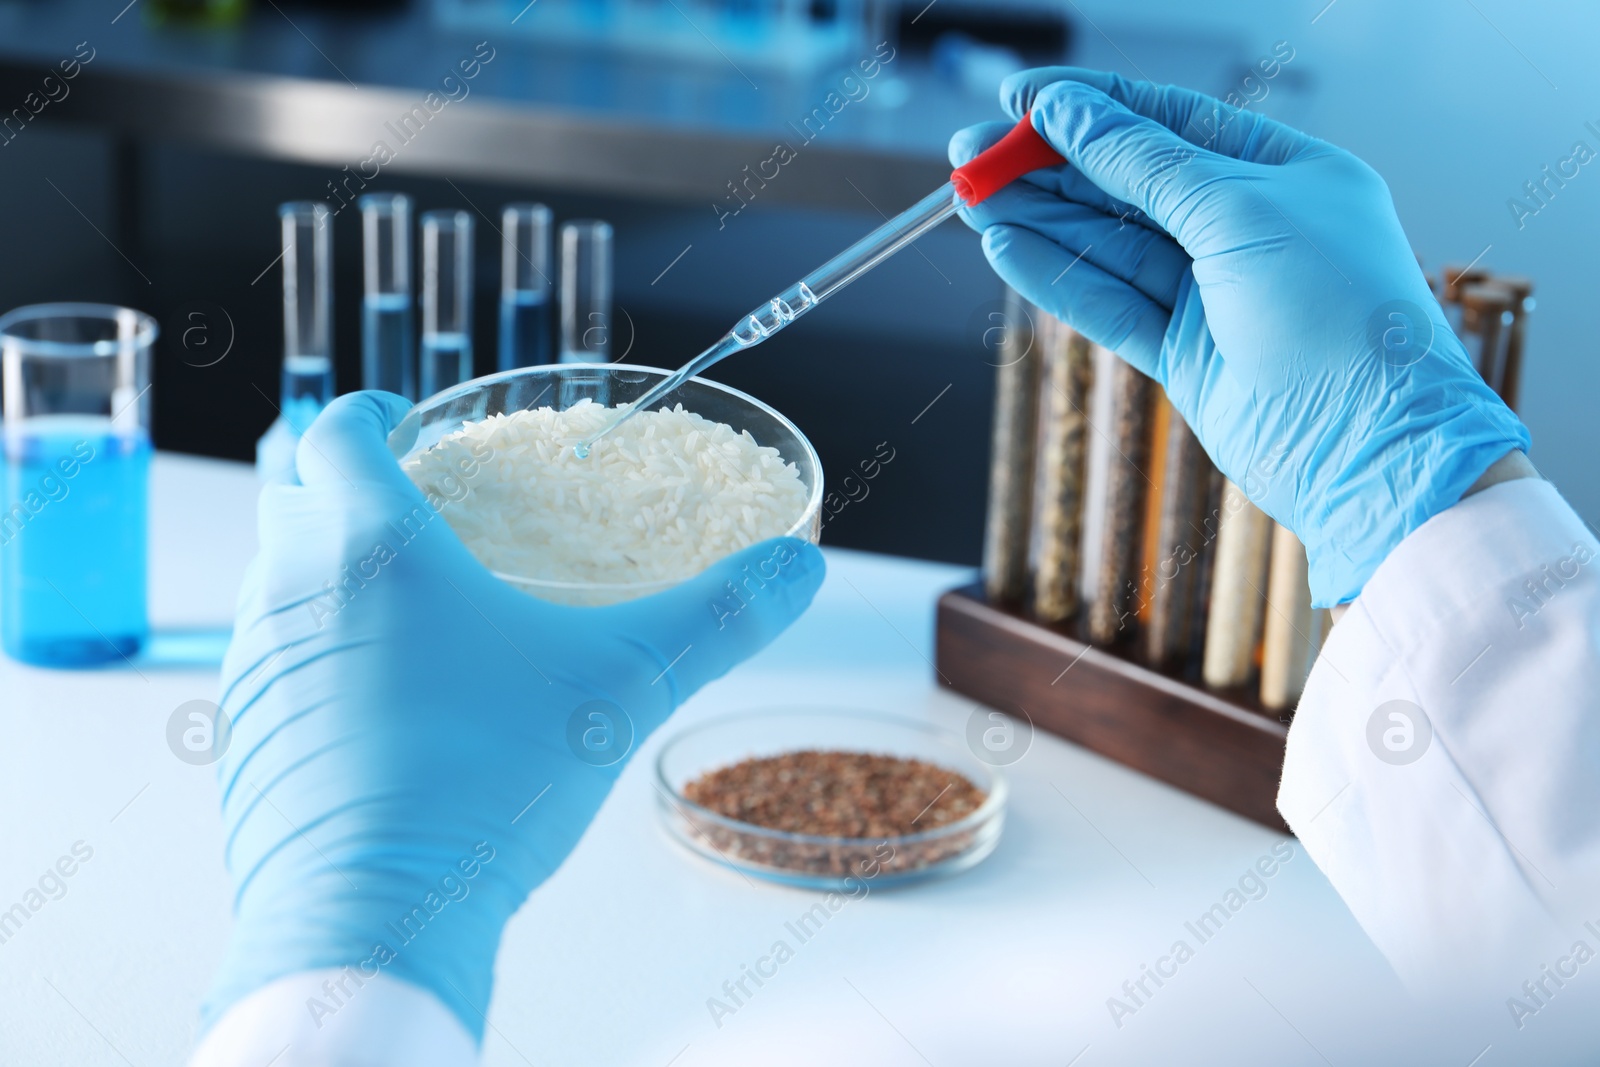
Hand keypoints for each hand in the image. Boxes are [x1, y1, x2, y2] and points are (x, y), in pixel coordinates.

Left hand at [204, 393, 823, 1038]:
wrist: (380, 915)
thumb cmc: (487, 782)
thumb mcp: (623, 685)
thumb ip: (716, 618)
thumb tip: (798, 567)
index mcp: (372, 545)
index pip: (335, 432)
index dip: (368, 415)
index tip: (401, 422)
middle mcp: (296, 590)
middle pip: (297, 500)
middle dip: (348, 492)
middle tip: (422, 516)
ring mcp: (260, 668)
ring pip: (279, 584)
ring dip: (329, 575)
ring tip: (411, 611)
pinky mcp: (247, 740)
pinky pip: (273, 667)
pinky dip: (316, 658)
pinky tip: (384, 706)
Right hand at [949, 68, 1528, 604]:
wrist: (1369, 448)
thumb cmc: (1338, 315)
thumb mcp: (1238, 211)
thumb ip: (1143, 162)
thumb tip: (1070, 112)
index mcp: (1284, 172)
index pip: (1169, 120)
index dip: (1090, 106)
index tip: (1018, 100)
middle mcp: (1249, 227)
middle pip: (1127, 182)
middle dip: (1047, 167)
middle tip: (970, 156)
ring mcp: (1214, 293)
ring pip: (1108, 244)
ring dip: (1038, 220)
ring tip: (968, 200)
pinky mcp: (1185, 353)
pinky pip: (1108, 303)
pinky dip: (1057, 277)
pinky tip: (1005, 249)